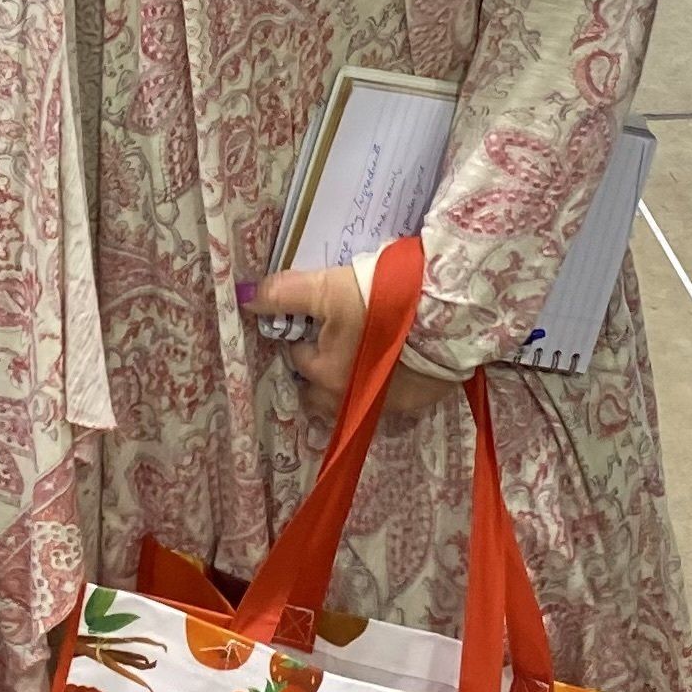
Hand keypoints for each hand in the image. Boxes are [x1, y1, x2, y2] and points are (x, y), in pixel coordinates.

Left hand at [246, 267, 456, 420]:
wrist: (446, 311)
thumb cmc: (380, 299)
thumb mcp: (327, 287)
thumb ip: (286, 293)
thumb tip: (245, 296)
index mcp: (326, 373)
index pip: (297, 358)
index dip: (300, 339)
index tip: (310, 322)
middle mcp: (351, 398)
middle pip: (321, 394)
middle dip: (319, 375)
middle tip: (331, 344)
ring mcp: (388, 404)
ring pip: (355, 400)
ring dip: (352, 384)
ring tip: (361, 355)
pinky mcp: (420, 401)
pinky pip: (392, 398)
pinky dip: (388, 383)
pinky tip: (395, 362)